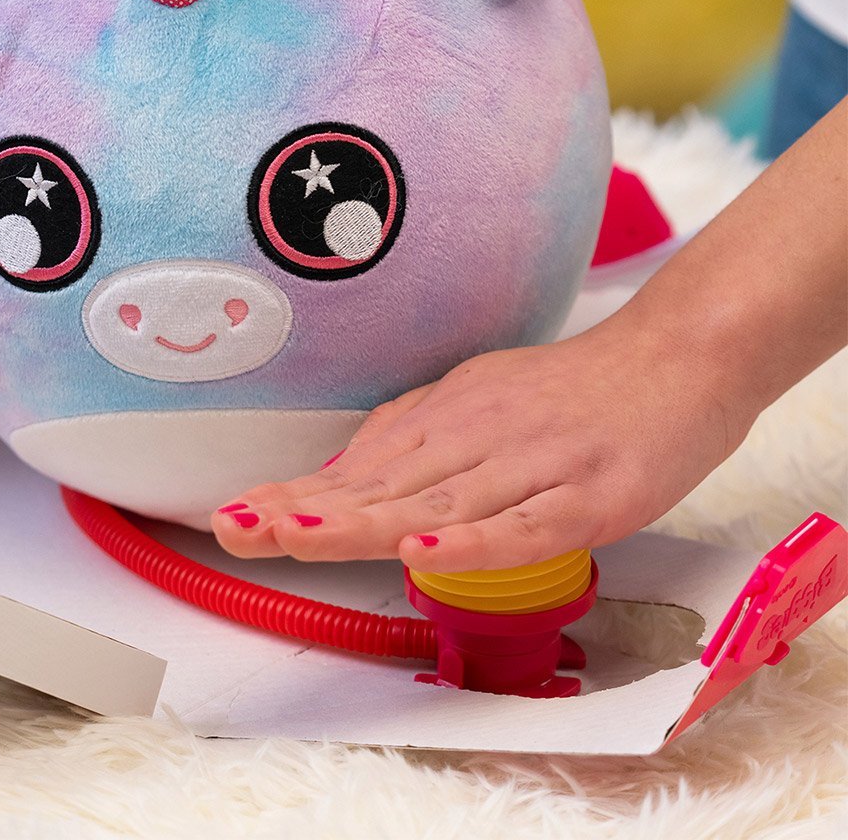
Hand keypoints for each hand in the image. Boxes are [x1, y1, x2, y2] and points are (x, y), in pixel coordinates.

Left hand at [210, 304, 750, 571]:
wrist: (677, 356)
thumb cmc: (575, 391)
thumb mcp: (482, 400)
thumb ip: (420, 435)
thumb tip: (352, 468)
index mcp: (448, 419)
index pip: (359, 467)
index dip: (295, 493)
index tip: (233, 513)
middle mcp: (479, 438)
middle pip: (383, 485)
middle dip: (302, 510)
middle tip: (234, 526)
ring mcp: (533, 464)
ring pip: (437, 502)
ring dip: (361, 522)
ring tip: (292, 536)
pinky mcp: (591, 493)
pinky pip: (526, 525)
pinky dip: (473, 541)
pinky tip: (424, 553)